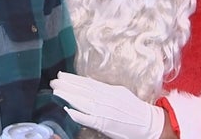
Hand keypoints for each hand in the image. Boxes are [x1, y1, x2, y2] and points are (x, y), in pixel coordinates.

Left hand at [50, 72, 164, 138]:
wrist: (147, 123)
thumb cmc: (134, 109)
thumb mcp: (119, 93)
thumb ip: (104, 88)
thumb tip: (89, 83)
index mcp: (108, 90)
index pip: (86, 83)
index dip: (72, 79)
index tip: (61, 75)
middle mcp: (105, 99)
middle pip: (82, 90)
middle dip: (66, 85)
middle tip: (53, 81)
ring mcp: (103, 111)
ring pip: (82, 102)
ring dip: (67, 96)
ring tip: (56, 91)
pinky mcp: (103, 124)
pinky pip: (87, 118)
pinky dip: (77, 114)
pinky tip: (67, 109)